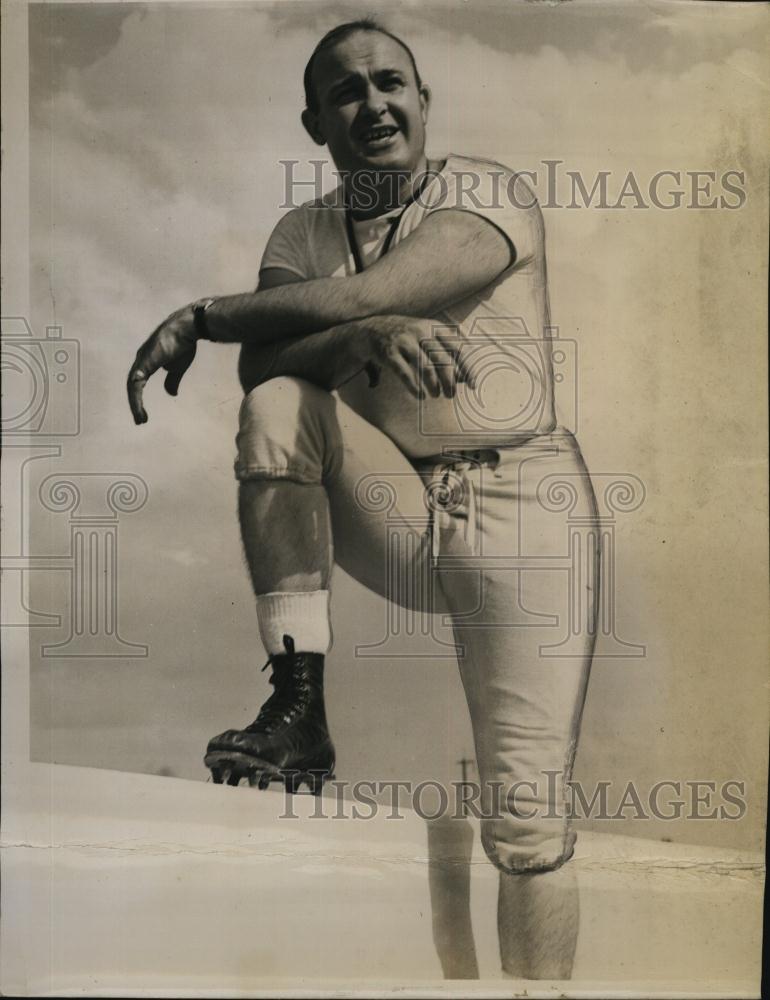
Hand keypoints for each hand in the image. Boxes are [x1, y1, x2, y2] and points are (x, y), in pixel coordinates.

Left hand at [127, 304, 198, 423]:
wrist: (188, 328)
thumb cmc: (184, 343)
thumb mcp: (178, 367)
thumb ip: (172, 380)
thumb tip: (170, 394)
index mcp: (147, 360)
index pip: (139, 381)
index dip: (139, 397)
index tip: (144, 412)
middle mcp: (140, 359)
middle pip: (133, 385)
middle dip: (135, 403)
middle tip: (141, 420)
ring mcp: (140, 360)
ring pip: (132, 387)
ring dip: (135, 405)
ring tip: (141, 420)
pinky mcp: (144, 363)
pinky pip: (135, 385)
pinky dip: (136, 399)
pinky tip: (139, 411)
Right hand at [362, 316, 476, 398]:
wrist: (371, 329)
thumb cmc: (407, 337)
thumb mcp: (427, 336)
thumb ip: (445, 352)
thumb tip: (463, 377)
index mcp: (434, 327)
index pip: (457, 348)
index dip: (467, 367)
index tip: (473, 384)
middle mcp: (421, 332)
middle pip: (442, 360)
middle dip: (449, 381)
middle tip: (451, 395)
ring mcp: (404, 341)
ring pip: (425, 368)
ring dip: (433, 386)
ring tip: (436, 395)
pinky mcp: (390, 353)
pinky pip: (405, 373)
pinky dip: (414, 387)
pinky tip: (420, 396)